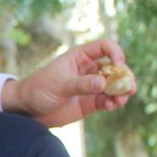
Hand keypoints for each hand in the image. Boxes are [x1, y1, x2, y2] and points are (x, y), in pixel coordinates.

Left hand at [2, 38, 135, 127]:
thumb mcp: (59, 84)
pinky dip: (113, 102)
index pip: (106, 47)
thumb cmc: (39, 89)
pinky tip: (111, 106)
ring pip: (114, 85)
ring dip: (122, 91)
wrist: (27, 109)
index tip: (118, 67)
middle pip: (115, 67)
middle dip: (124, 76)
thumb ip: (82, 84)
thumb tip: (103, 82)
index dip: (116, 54)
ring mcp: (91, 86)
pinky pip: (107, 100)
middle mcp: (89, 69)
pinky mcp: (90, 102)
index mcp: (80, 56)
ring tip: (121, 100)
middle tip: (129, 87)